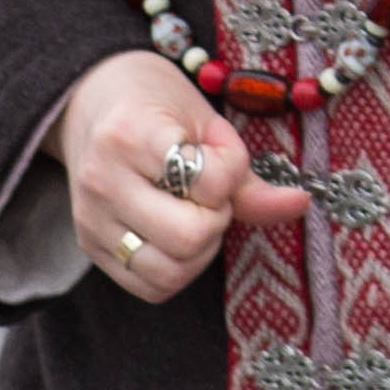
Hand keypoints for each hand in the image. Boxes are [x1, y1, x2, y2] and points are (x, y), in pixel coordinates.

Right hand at [56, 49, 302, 303]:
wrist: (91, 101)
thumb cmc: (157, 105)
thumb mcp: (205, 121)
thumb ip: (247, 173)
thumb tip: (301, 204)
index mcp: (131, 134)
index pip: (207, 181)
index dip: (230, 171)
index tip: (218, 153)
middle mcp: (103, 180)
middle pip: (188, 237)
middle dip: (217, 219)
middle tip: (210, 194)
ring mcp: (91, 218)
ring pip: (168, 273)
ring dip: (199, 252)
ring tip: (195, 215)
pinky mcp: (89, 245)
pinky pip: (148, 287)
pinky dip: (177, 270)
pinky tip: (176, 235)